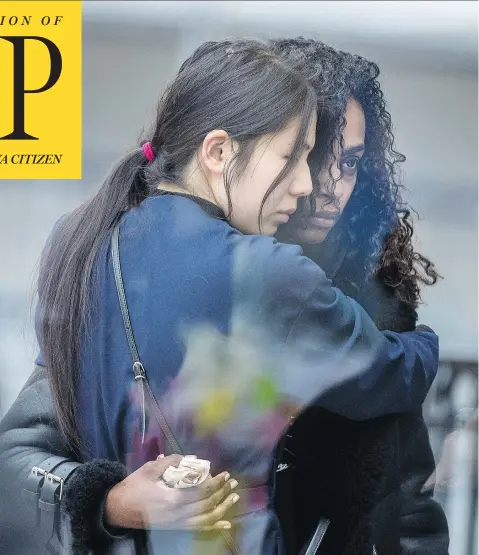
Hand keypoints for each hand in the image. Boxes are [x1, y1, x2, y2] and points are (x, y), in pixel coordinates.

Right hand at [105, 455, 238, 530]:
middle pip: (206, 506)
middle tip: (233, 482)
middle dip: (222, 494)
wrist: (117, 509)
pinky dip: (214, 527)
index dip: (215, 483)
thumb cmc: (133, 487)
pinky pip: (198, 530)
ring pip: (205, 520)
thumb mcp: (149, 469)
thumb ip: (169, 462)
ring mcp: (176, 524)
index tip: (225, 474)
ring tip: (233, 498)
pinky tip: (225, 524)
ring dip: (222, 509)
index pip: (200, 492)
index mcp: (171, 498)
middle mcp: (176, 514)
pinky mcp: (174, 529)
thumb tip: (187, 458)